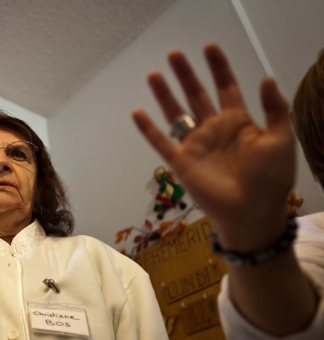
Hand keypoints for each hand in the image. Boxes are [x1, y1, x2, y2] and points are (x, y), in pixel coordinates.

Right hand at [132, 44, 294, 250]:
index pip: (226, 87)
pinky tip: (137, 112)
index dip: (218, 67)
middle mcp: (213, 129)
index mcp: (238, 122)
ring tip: (154, 74)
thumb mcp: (281, 139)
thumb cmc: (270, 178)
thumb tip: (265, 78)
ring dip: (165, 95)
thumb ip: (274, 109)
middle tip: (174, 54)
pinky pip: (161, 142)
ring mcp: (195, 145)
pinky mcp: (181, 162)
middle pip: (196, 95)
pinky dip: (148, 129)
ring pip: (176, 114)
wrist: (252, 212)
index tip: (209, 48)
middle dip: (186, 74)